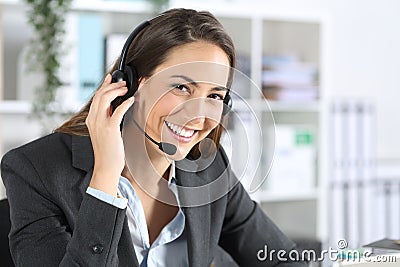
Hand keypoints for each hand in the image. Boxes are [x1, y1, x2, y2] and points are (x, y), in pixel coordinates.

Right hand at [86, 74, 134, 195]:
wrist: (106, 166)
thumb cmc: (108, 151)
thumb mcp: (104, 131)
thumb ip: (107, 119)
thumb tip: (115, 107)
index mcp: (91, 119)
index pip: (96, 97)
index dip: (104, 85)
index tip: (110, 78)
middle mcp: (93, 119)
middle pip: (100, 94)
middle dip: (112, 85)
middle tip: (123, 83)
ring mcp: (100, 124)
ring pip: (105, 99)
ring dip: (117, 91)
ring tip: (126, 89)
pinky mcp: (110, 129)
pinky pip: (117, 111)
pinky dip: (125, 103)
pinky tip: (131, 100)